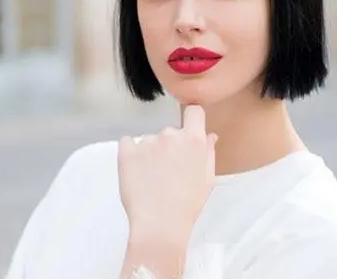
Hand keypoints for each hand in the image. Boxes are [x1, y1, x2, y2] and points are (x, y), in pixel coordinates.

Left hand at [118, 105, 217, 243]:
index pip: (194, 112)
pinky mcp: (126, 150)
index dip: (191, 120)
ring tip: (151, 179)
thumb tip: (209, 135)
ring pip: (149, 141)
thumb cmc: (188, 204)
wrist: (160, 224)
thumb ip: (208, 152)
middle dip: (170, 147)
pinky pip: (127, 143)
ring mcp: (147, 141)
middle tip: (168, 172)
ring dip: (150, 153)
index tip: (188, 132)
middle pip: (171, 132)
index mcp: (193, 139)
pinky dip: (130, 152)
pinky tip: (136, 171)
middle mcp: (170, 134)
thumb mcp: (207, 179)